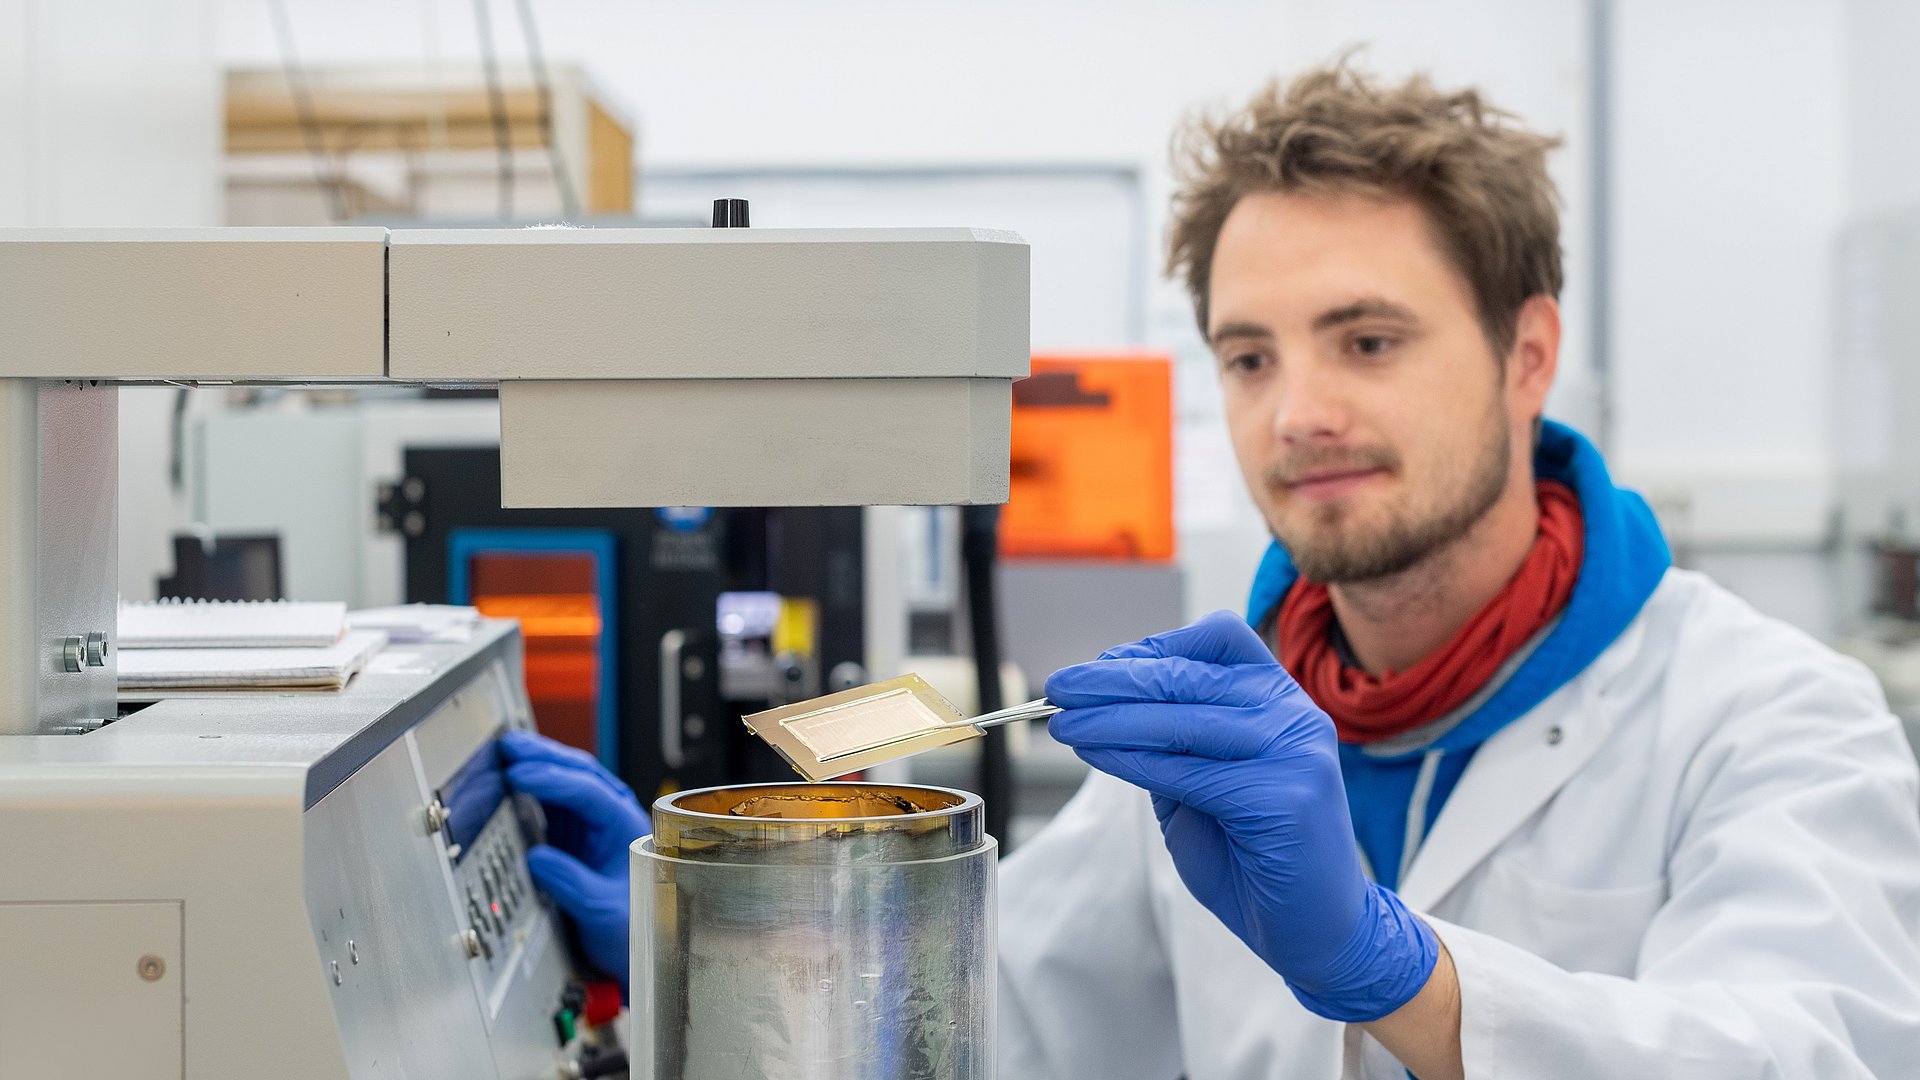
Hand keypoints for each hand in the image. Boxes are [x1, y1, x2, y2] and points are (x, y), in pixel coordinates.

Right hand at [499, 729, 649, 988]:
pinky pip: (550, 802)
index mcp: (625, 825)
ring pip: (563, 781)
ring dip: (536, 763)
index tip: (520, 775)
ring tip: (505, 751)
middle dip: (543, 755)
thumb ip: (572, 884)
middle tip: (508, 746)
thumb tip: (536, 859)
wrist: (631, 942)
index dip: (552, 779)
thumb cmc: (631, 924)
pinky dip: (530, 787)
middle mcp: (610, 815)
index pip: (588, 791)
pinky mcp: (572, 833)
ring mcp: (590, 821)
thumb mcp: (604, 911)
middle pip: (577, 773)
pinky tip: (510, 778)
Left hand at [1043, 611, 1436, 1021]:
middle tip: (1059, 687)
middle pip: (1189, 676)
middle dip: (1112, 680)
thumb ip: (1171, 741)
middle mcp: (1295, 715)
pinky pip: (1188, 770)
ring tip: (1063, 725)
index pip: (1218, 638)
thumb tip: (1104, 700)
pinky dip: (1131, 760)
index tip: (1099, 667)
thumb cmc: (1255, 856)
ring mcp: (1295, 753)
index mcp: (1281, 700)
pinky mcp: (1284, 797)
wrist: (1319, 930)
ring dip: (1110, 719)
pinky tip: (1096, 754)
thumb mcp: (1205, 782)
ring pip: (1182, 721)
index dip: (1153, 647)